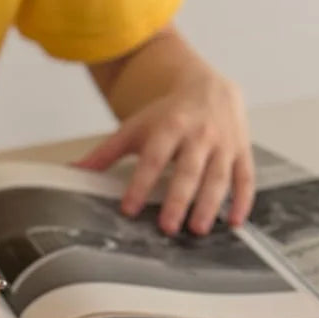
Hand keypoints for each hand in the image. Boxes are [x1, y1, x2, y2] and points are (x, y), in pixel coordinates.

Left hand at [77, 72, 254, 235]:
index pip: (153, 158)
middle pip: (188, 170)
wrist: (209, 88)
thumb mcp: (134, 128)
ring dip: (209, 205)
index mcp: (169, 127)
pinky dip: (242, 201)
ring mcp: (223, 144)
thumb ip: (106, 153)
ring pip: (218, 177)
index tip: (129, 209)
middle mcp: (199, 135)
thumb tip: (73, 170)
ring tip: (197, 229)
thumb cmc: (168, 115)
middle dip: (178, 200)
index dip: (140, 184)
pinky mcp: (241, 152)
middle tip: (168, 226)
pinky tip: (233, 222)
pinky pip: (245, 178)